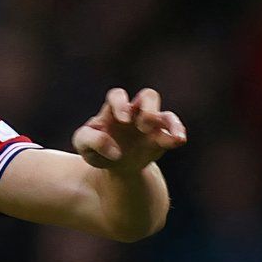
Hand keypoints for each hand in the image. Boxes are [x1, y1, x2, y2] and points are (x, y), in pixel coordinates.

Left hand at [71, 87, 187, 172]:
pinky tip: (179, 140)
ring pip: (167, 114)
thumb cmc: (96, 149)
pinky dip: (178, 133)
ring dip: (170, 123)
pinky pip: (174, 131)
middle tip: (143, 127)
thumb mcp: (83, 145)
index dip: (121, 104)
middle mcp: (135, 112)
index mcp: (113, 109)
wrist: (113, 165)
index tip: (123, 120)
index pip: (118, 95)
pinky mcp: (161, 137)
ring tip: (171, 137)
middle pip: (149, 96)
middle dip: (149, 109)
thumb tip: (115, 150)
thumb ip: (91, 140)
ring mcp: (151, 124)